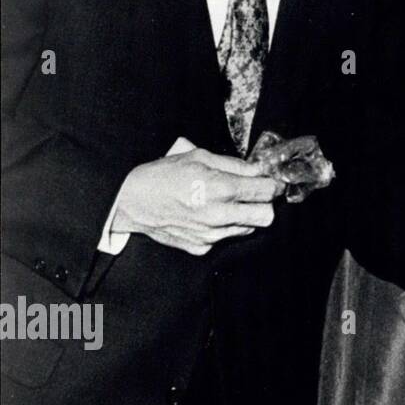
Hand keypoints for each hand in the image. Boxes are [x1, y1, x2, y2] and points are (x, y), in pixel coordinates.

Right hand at [113, 140, 282, 254]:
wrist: (130, 201)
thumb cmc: (163, 176)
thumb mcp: (199, 157)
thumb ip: (235, 165)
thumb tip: (260, 170)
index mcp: (219, 188)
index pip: (265, 192)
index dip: (274, 185)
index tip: (273, 182)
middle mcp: (218, 215)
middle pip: (266, 217)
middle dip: (265, 204)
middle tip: (255, 195)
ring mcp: (210, 234)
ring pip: (248, 228)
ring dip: (244, 215)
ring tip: (225, 202)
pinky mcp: (201, 246)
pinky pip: (225, 238)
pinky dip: (223, 227)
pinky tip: (207, 215)